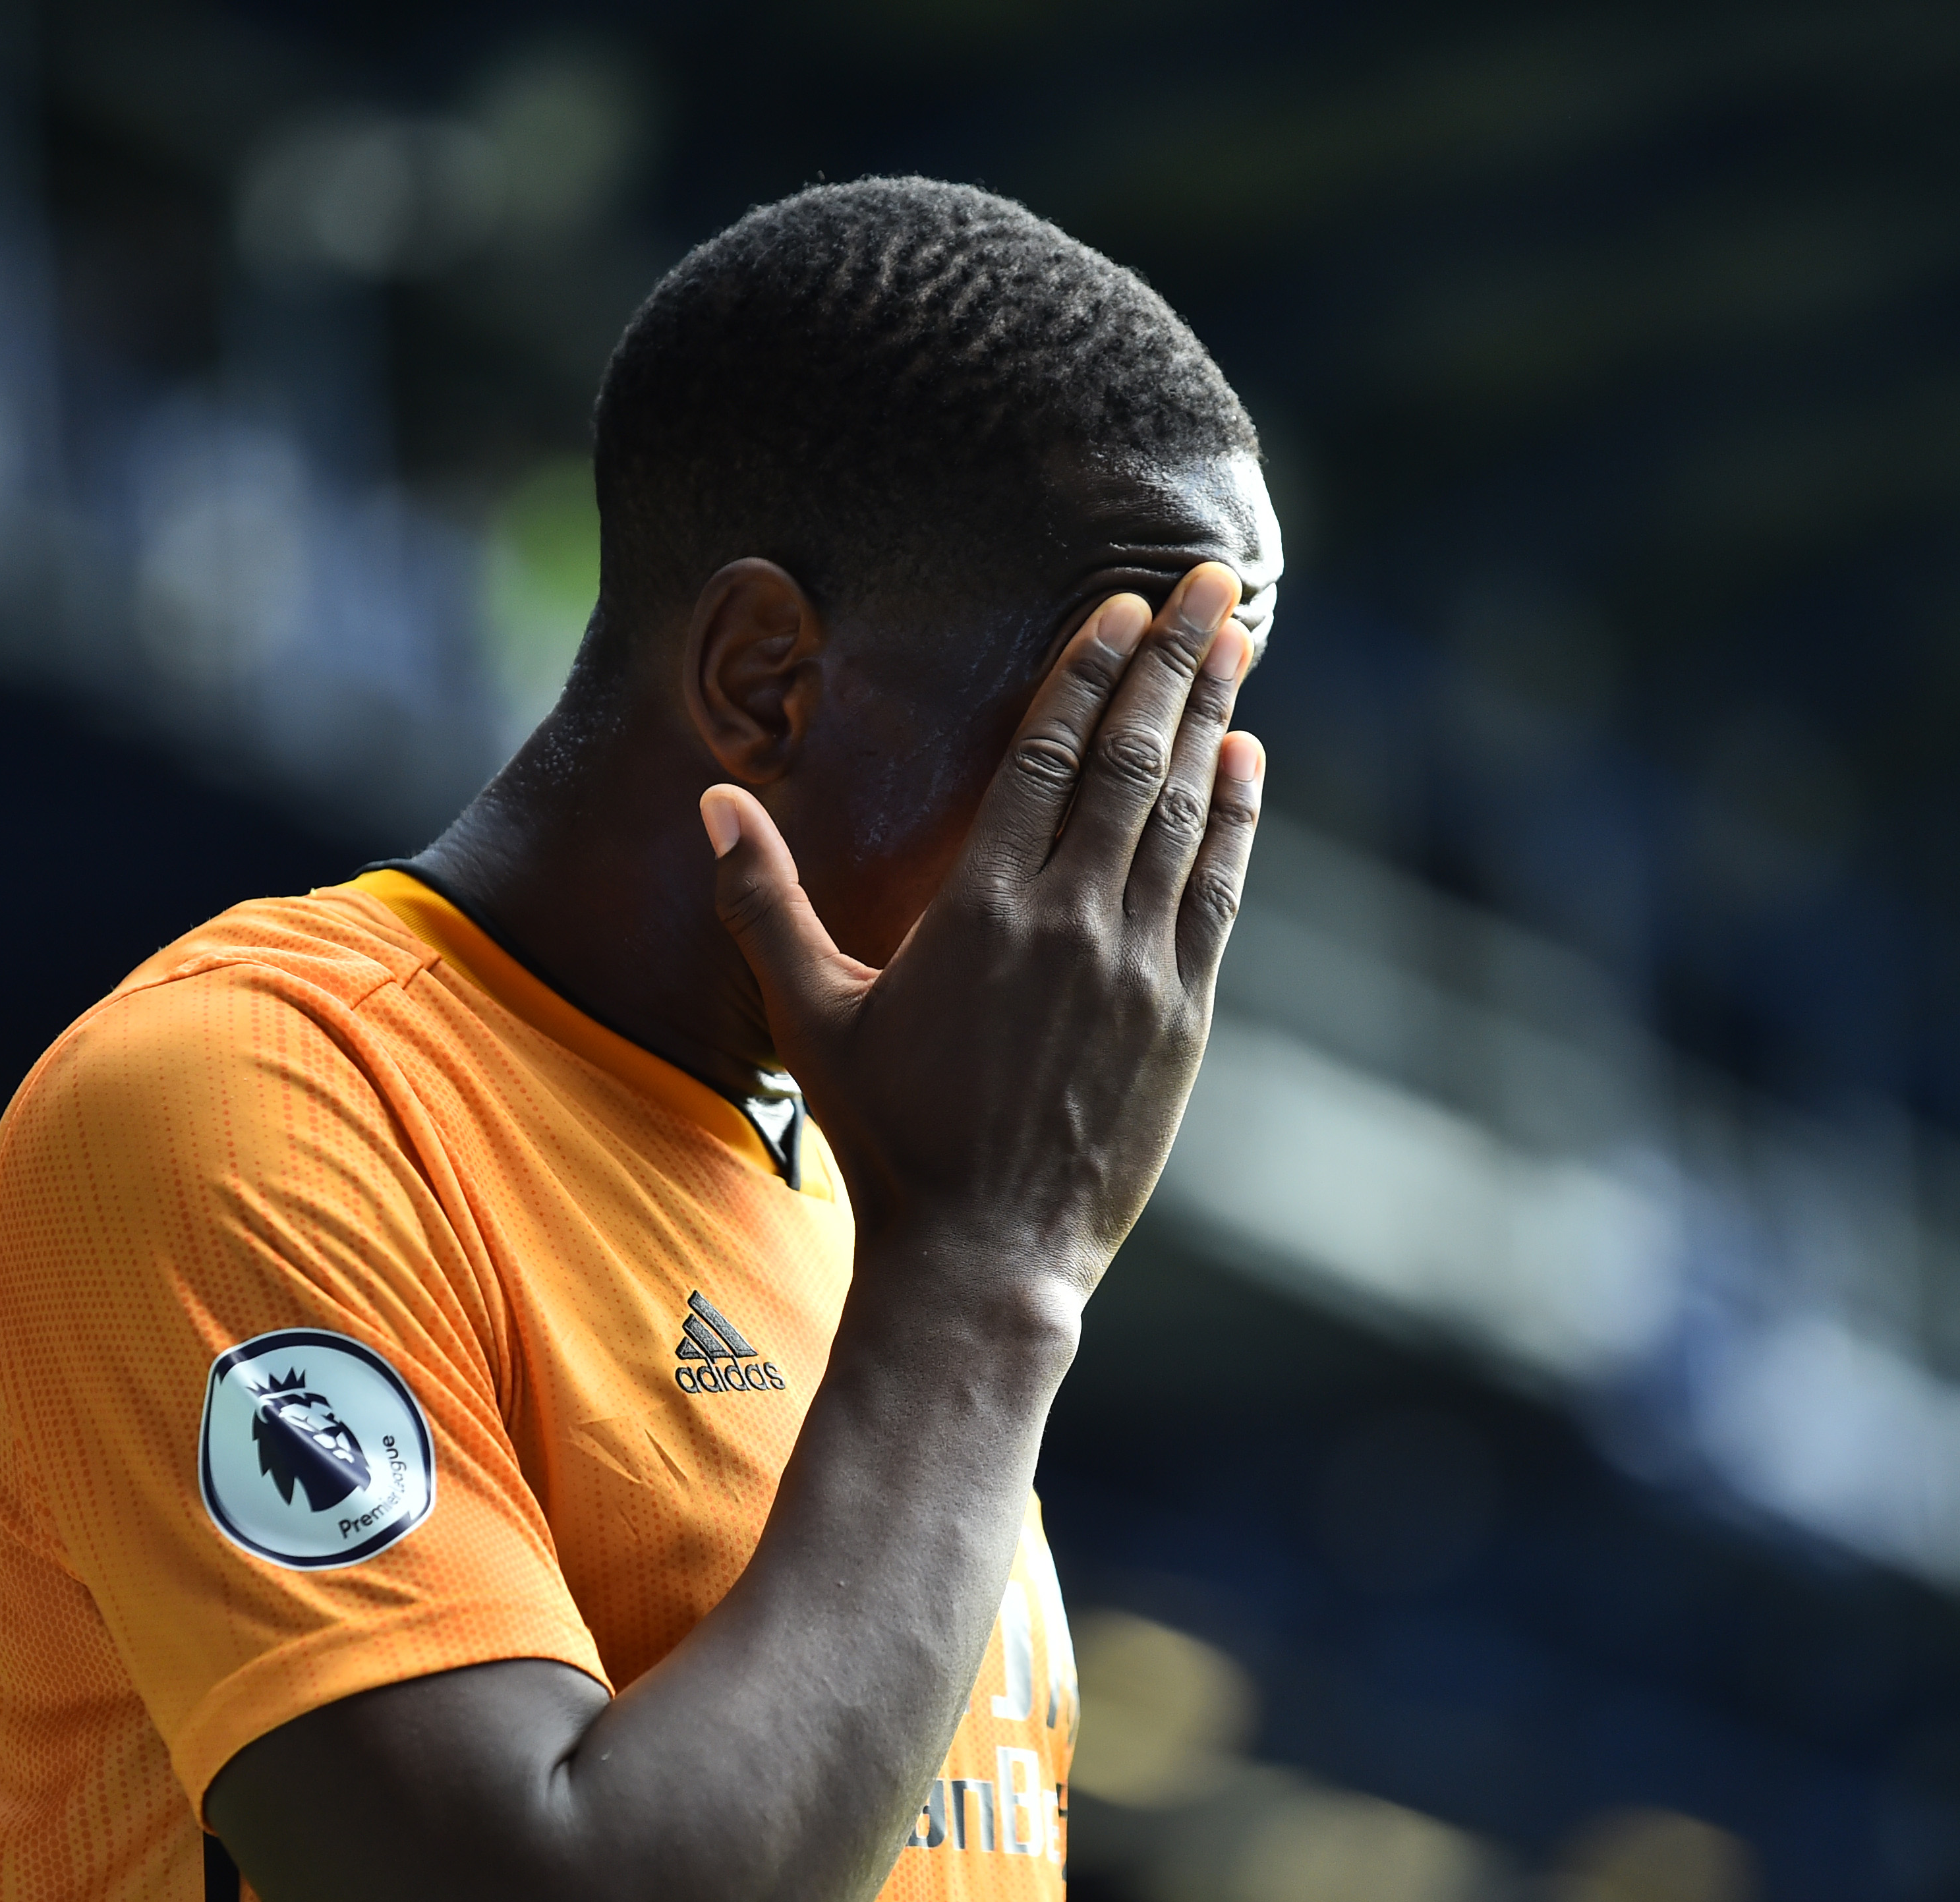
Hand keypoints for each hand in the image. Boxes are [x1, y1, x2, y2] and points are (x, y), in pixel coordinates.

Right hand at [701, 561, 1263, 1297]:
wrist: (983, 1258)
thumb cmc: (887, 1140)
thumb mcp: (809, 1016)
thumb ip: (762, 900)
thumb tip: (712, 801)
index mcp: (980, 908)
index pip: (1046, 755)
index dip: (1090, 672)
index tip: (1125, 606)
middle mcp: (1068, 921)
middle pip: (1132, 761)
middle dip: (1177, 663)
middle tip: (1214, 584)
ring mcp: (1135, 968)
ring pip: (1185, 814)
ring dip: (1215, 721)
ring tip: (1240, 644)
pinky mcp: (1178, 1016)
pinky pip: (1214, 892)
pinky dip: (1234, 820)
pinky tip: (1247, 764)